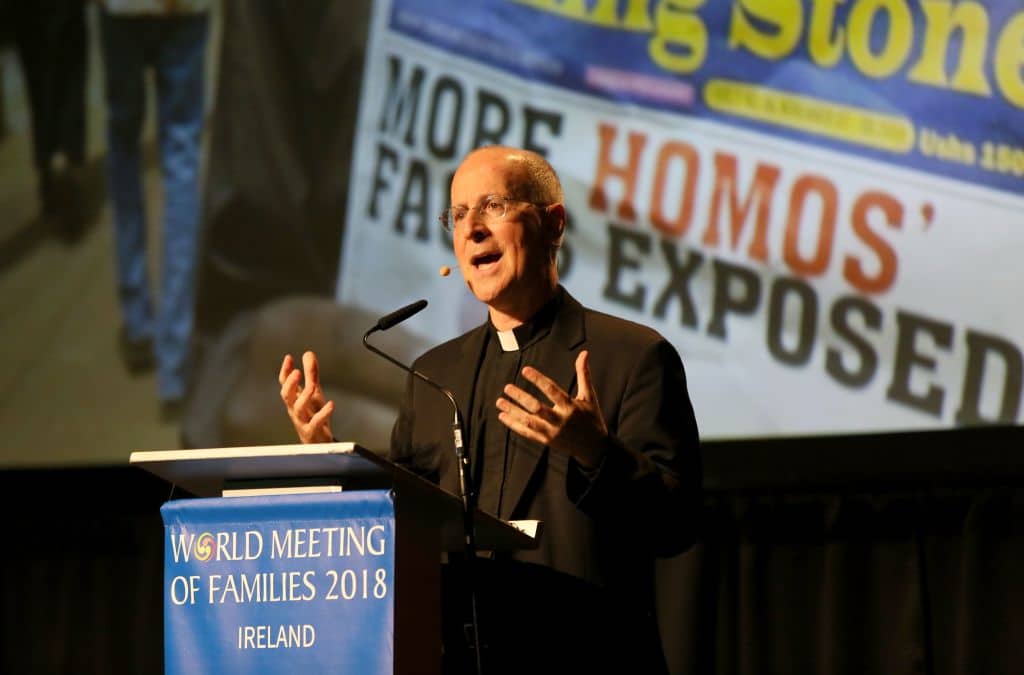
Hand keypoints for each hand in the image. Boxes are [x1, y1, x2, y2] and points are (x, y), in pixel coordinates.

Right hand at [279, 351, 334, 442]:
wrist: (318, 442)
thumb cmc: (313, 415)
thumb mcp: (314, 393)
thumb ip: (311, 374)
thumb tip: (308, 353)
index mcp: (294, 399)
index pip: (285, 384)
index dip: (285, 372)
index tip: (289, 358)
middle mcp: (295, 409)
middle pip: (286, 396)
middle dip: (290, 384)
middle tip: (296, 372)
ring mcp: (302, 421)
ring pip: (297, 409)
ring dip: (304, 397)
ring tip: (312, 387)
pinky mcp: (312, 431)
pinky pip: (315, 422)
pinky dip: (323, 413)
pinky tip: (331, 404)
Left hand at [496, 350, 607, 467]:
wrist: (594, 448)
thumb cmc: (591, 418)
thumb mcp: (589, 396)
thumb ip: (583, 374)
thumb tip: (584, 353)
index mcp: (571, 407)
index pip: (552, 390)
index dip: (538, 379)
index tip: (525, 370)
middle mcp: (560, 420)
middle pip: (537, 408)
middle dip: (521, 398)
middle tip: (507, 387)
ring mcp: (552, 432)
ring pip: (529, 422)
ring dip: (513, 411)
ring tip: (499, 401)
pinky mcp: (546, 441)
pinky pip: (527, 433)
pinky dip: (514, 425)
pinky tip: (502, 416)